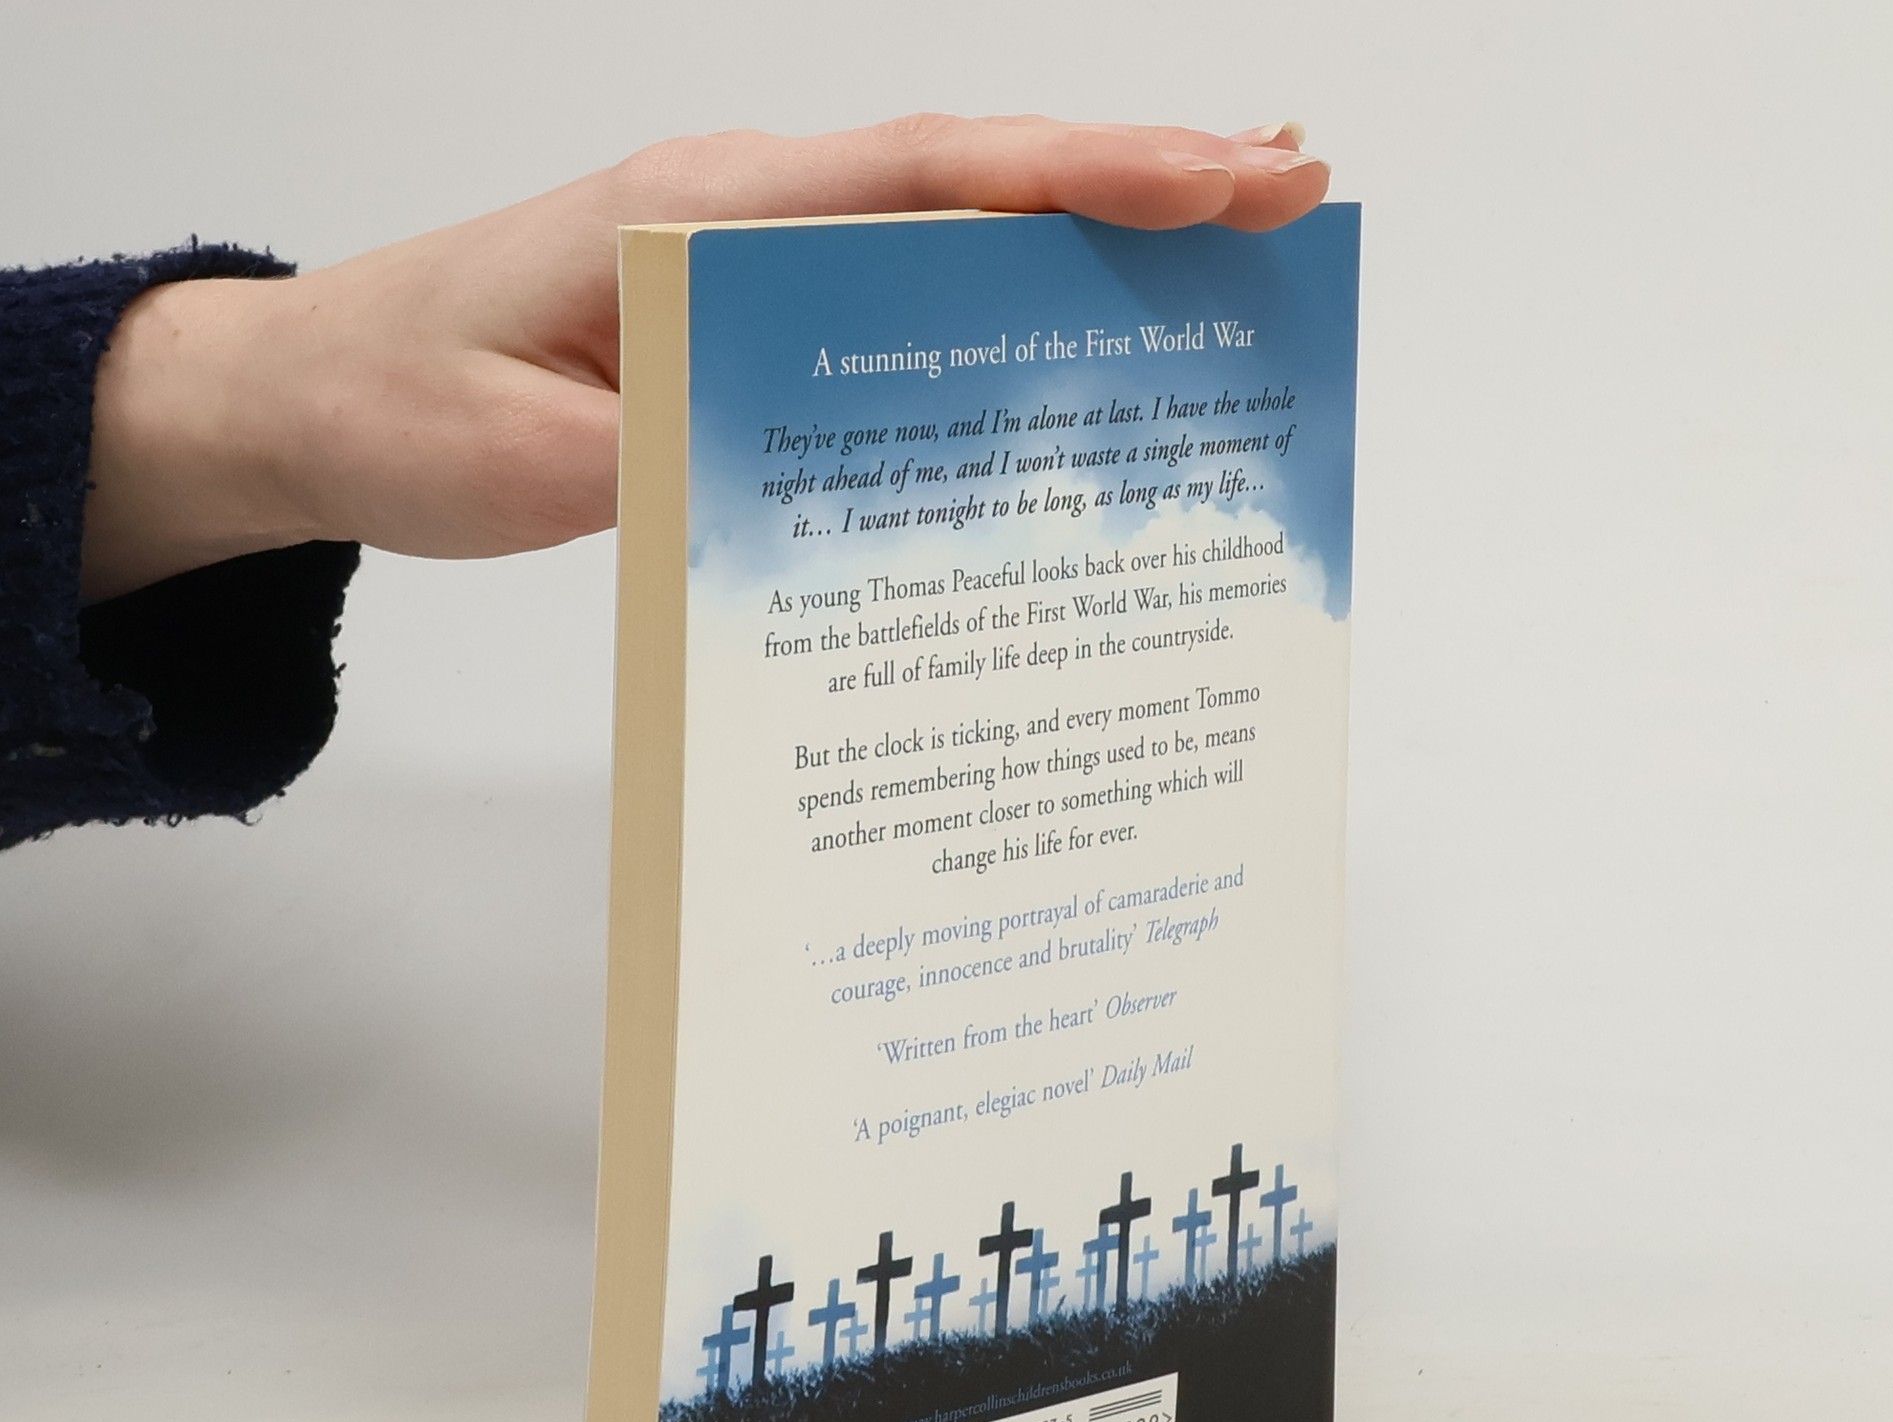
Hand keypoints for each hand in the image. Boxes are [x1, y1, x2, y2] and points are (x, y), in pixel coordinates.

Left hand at [80, 114, 1329, 602]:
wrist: (307, 397)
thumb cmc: (400, 409)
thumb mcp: (526, 463)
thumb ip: (677, 465)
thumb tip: (821, 480)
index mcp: (703, 217)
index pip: (932, 177)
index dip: (1089, 176)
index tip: (1225, 176)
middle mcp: (743, 215)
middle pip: (973, 182)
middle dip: (1138, 183)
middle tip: (1290, 191)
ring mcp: (745, 259)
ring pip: (945, 233)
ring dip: (1083, 237)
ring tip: (1223, 247)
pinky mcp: (738, 317)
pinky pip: (890, 297)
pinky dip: (994, 299)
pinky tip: (1060, 332)